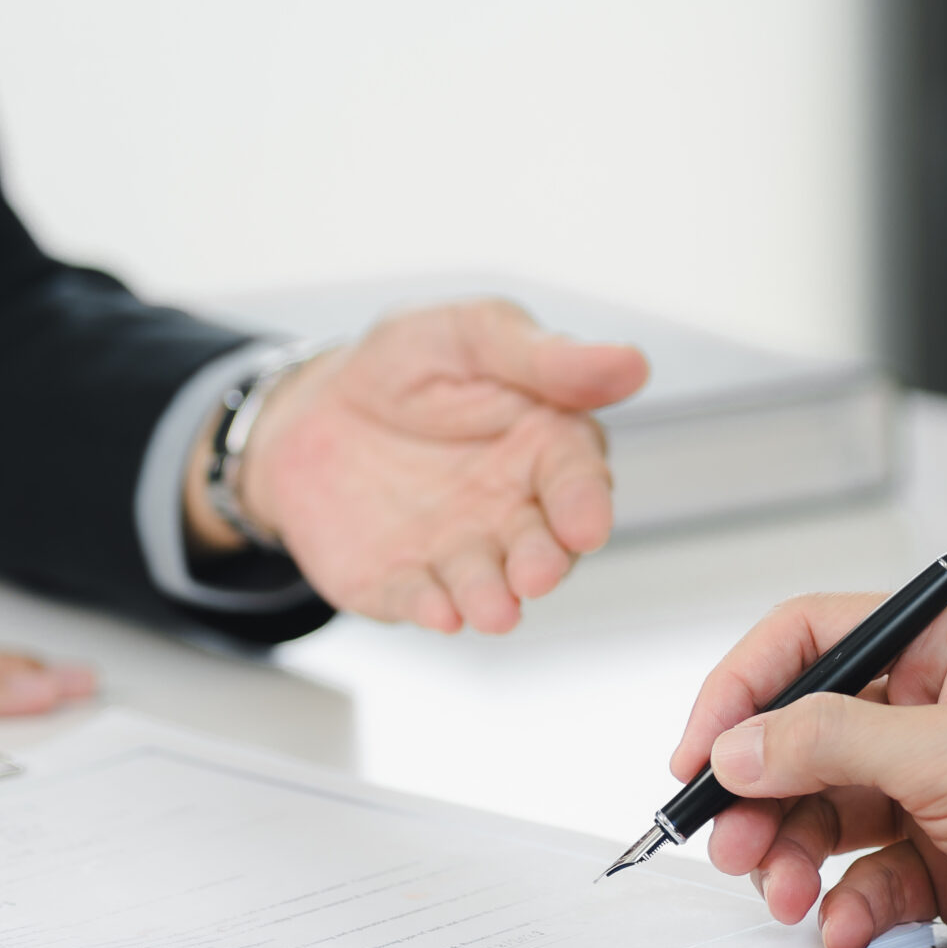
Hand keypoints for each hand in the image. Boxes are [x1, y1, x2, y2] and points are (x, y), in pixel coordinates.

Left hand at [187, 300, 647, 631]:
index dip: (585, 503)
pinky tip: (439, 613)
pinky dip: (430, 609)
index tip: (586, 525)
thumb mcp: (471, 334)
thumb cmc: (408, 364)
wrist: (312, 409)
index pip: (578, 478)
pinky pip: (419, 599)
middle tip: (535, 574)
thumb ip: (545, 356)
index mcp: (545, 445)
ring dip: (492, 599)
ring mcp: (459, 550)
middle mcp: (512, 509)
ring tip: (492, 609)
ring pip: (486, 584)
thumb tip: (634, 363)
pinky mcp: (403, 580)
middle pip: (542, 545)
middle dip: (543, 564)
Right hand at [671, 593, 946, 947]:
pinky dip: (844, 903)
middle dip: (758, 791)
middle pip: (804, 735)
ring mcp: (941, 786)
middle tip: (724, 842)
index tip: (697, 751)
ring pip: (825, 811)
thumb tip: (735, 746)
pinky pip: (865, 874)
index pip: (811, 640)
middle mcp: (939, 707)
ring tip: (777, 892)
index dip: (742, 690)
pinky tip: (841, 927)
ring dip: (790, 853)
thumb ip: (831, 745)